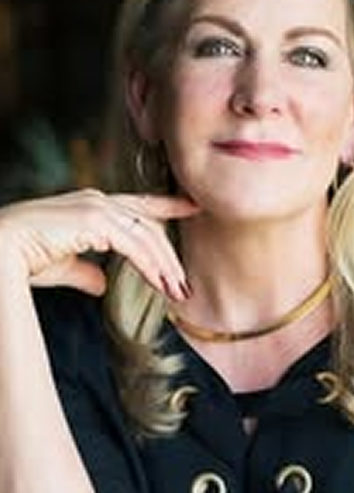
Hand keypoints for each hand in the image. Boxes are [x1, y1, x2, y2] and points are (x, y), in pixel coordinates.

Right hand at [0, 189, 199, 298]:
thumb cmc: (23, 259)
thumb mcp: (63, 265)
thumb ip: (85, 271)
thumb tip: (102, 284)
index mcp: (91, 204)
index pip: (139, 204)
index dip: (167, 205)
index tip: (191, 208)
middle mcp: (98, 200)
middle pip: (148, 224)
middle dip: (169, 255)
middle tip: (184, 282)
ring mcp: (96, 207)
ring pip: (145, 235)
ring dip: (164, 266)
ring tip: (177, 291)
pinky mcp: (93, 221)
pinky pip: (133, 245)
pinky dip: (150, 265)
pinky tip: (161, 284)